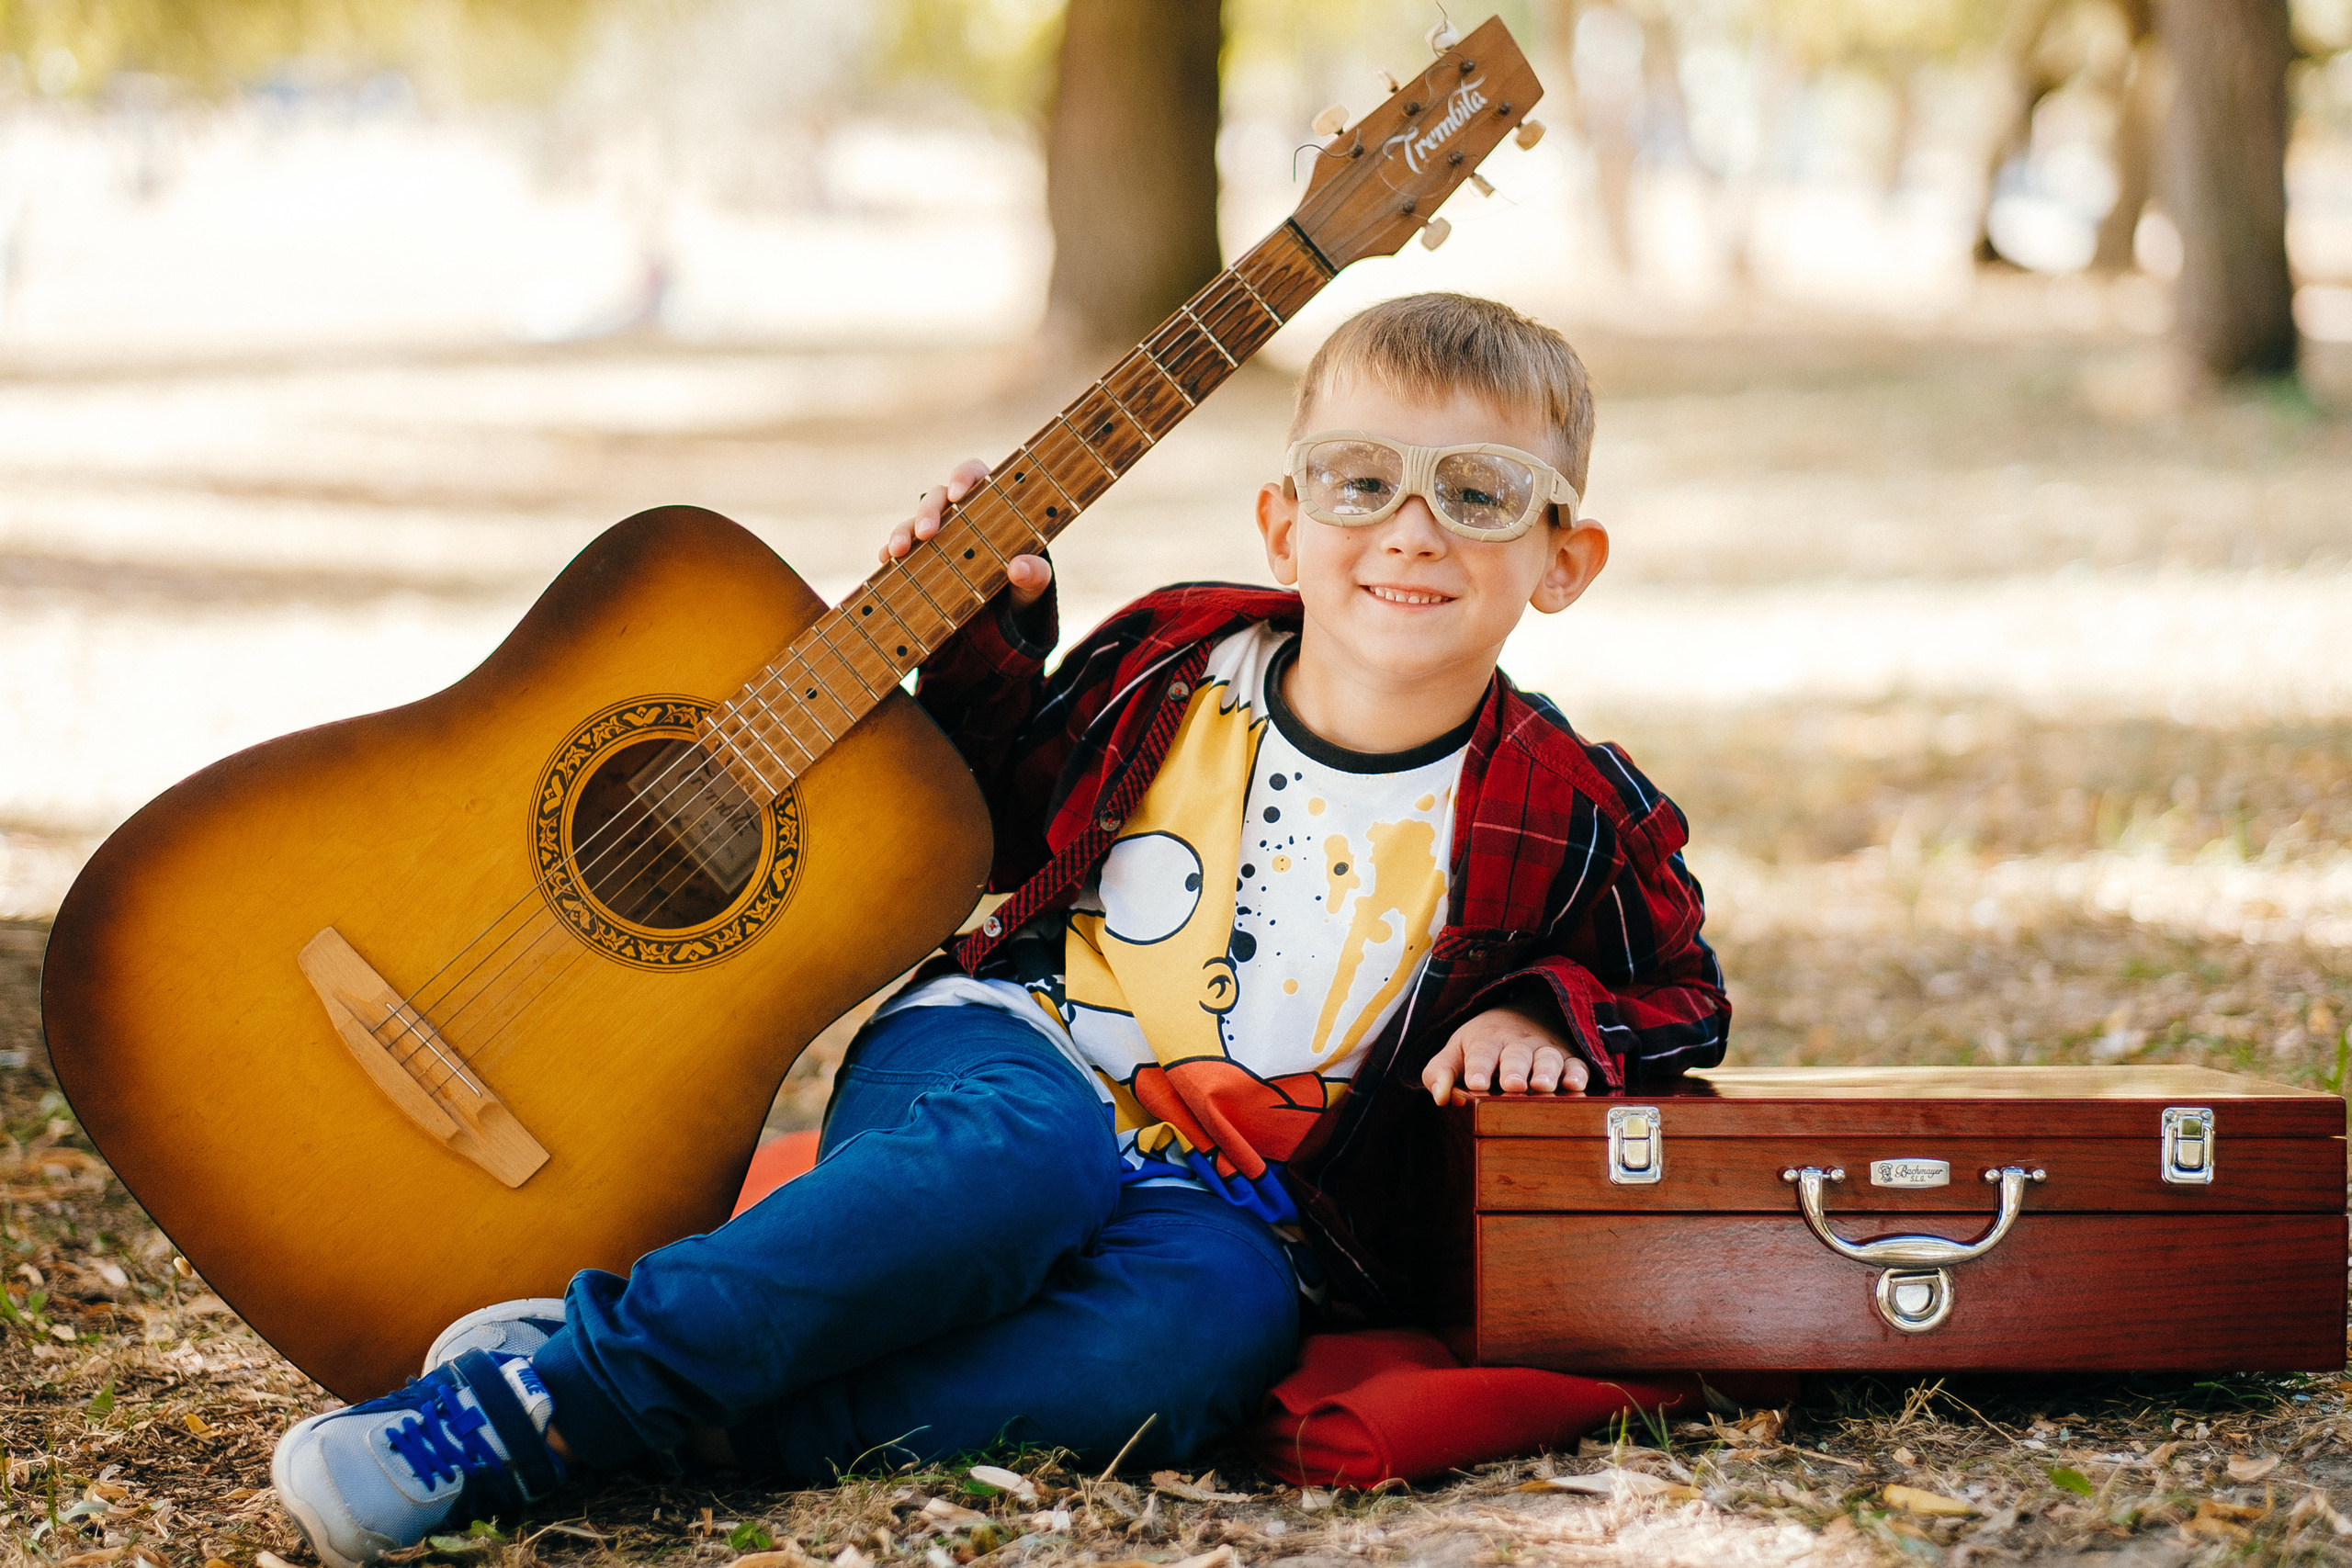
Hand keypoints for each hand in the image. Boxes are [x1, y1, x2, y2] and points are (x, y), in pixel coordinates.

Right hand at [881, 457, 1051, 608]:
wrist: (1006, 611)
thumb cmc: (1024, 583)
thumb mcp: (1035, 583)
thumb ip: (1036, 575)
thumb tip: (1018, 568)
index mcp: (991, 503)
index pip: (974, 474)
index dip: (962, 477)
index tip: (958, 495)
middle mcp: (960, 513)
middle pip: (937, 496)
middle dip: (928, 511)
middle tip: (927, 533)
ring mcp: (937, 533)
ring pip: (913, 521)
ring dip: (903, 531)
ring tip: (898, 552)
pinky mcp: (920, 556)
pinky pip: (899, 548)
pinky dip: (889, 553)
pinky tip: (885, 562)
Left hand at [1422, 1001, 1588, 1104]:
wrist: (1522, 1015)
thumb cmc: (1483, 1044)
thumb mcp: (1456, 1052)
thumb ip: (1440, 1072)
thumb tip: (1440, 1097)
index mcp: (1487, 1040)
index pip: (1481, 1051)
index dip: (1478, 1067)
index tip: (1475, 1083)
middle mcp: (1517, 1043)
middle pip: (1516, 1054)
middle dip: (1514, 1069)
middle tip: (1512, 1085)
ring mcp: (1545, 1050)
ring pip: (1548, 1058)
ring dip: (1547, 1072)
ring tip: (1542, 1086)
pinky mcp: (1569, 1058)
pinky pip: (1576, 1064)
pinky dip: (1577, 1074)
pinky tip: (1576, 1085)